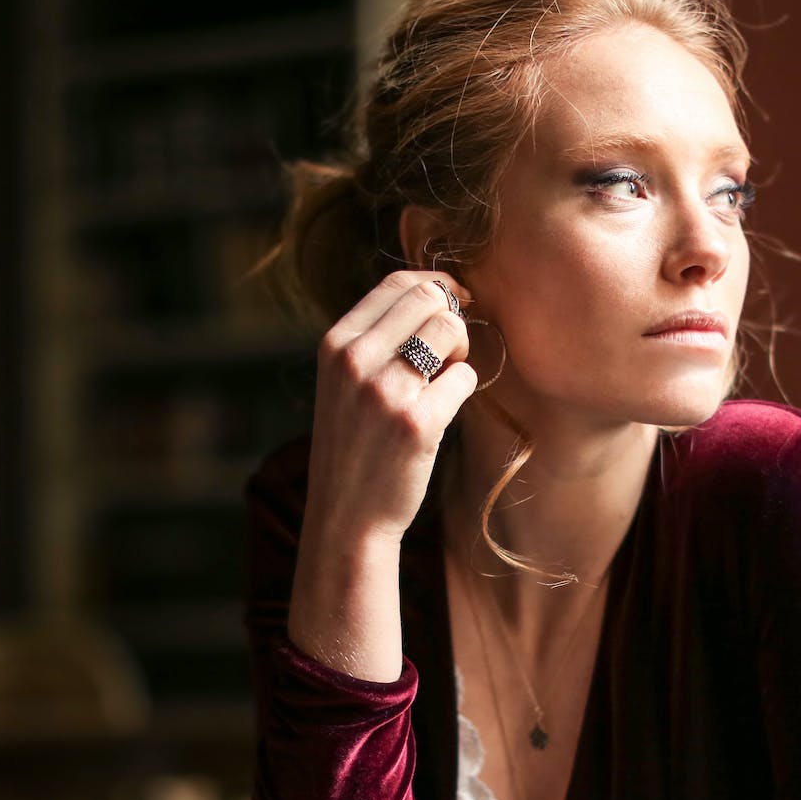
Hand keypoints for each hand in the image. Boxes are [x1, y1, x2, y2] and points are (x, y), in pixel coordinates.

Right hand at [304, 270, 481, 547]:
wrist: (346, 515)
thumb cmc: (354, 445)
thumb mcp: (343, 382)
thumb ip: (376, 339)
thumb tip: (437, 294)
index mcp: (336, 344)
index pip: (397, 284)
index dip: (436, 286)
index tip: (454, 304)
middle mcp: (355, 360)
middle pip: (430, 299)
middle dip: (452, 318)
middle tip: (449, 353)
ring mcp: (385, 391)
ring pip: (450, 330)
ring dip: (460, 351)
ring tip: (444, 381)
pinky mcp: (417, 423)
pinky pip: (464, 377)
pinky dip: (462, 390)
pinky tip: (442, 412)